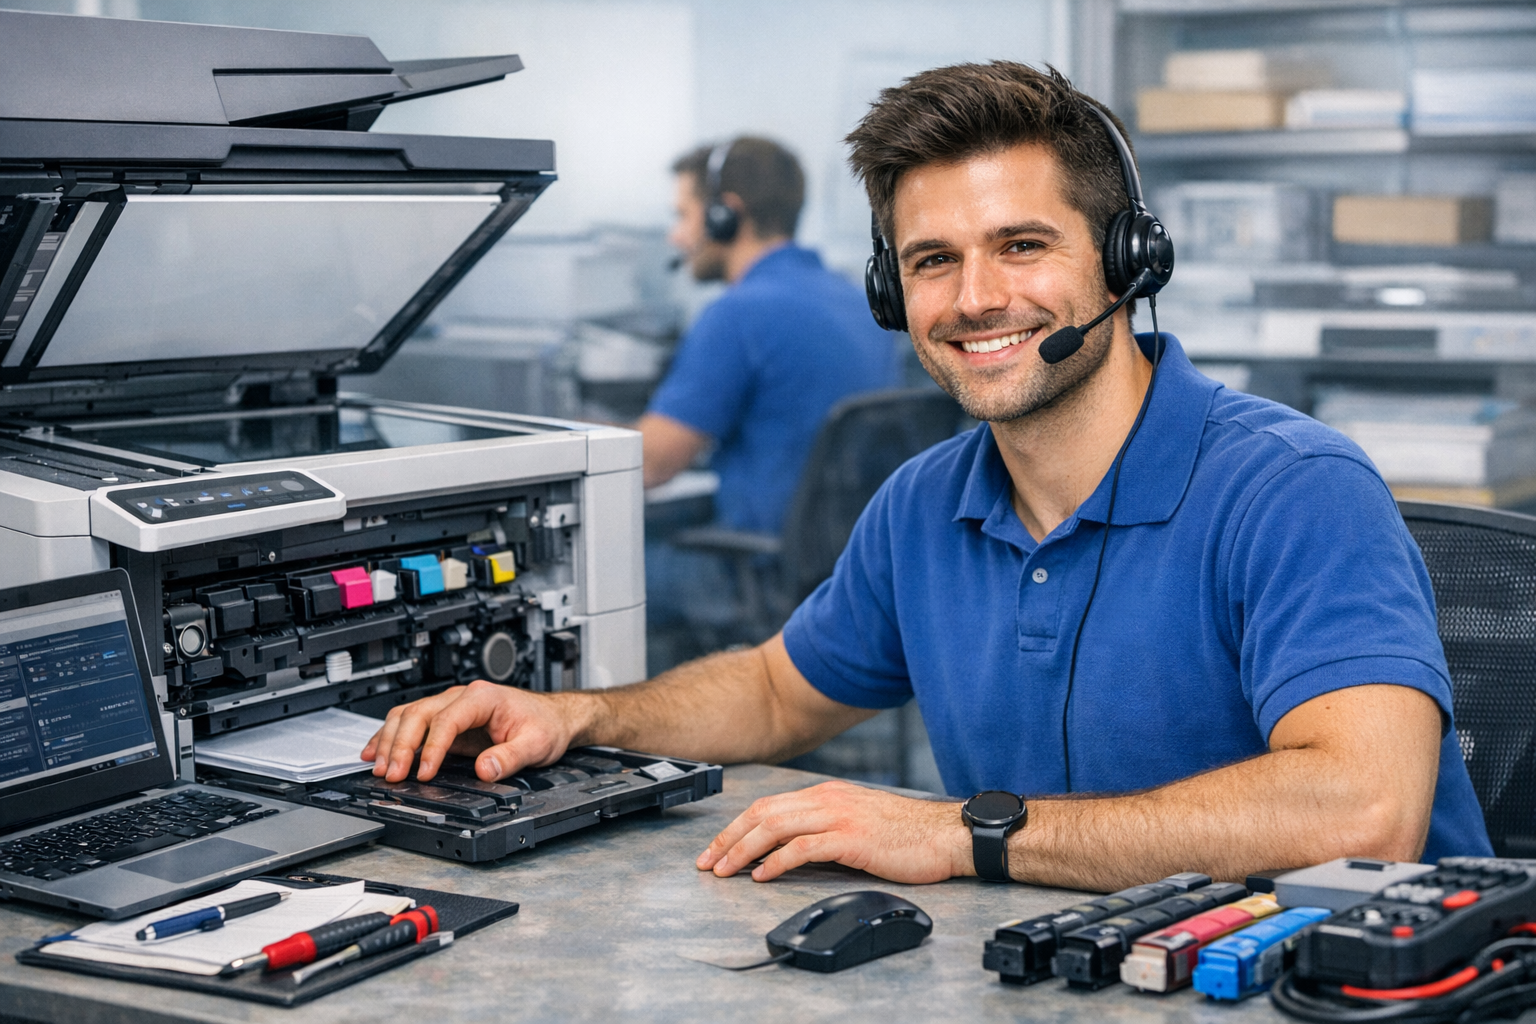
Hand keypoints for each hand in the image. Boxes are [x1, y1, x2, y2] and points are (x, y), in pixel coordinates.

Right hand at [360, 679, 577, 781]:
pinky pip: (410, 723)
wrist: (552, 717)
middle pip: (418, 714)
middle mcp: (462, 697)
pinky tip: (375, 752)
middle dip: (401, 745)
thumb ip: (510, 757)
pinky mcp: (446, 720)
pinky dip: (390, 737)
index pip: (446, 720)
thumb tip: (484, 769)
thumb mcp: (536, 744)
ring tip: (378, 768)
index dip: (431, 748)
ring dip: (389, 741)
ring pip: (407, 716)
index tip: (423, 772)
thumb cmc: (545, 725)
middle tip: (392, 775)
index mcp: (482, 698)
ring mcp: (451, 707)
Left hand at [695, 780, 972, 883]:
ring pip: (776, 827)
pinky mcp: (851, 837)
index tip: (717, 847)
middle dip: (729, 837)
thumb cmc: (907, 835)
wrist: (945, 835)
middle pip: (763, 812)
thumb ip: (825, 832)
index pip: (769, 805)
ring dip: (744, 850)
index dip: (737, 827)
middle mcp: (828, 799)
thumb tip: (790, 855)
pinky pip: (803, 847)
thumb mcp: (857, 824)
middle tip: (708, 861)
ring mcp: (839, 816)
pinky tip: (762, 875)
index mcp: (827, 794)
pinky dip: (777, 860)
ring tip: (726, 870)